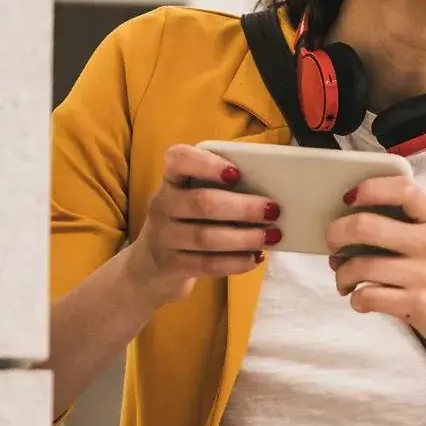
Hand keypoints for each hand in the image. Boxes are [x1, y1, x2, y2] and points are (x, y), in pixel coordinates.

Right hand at [127, 145, 281, 305]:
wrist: (152, 265)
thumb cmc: (189, 221)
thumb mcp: (196, 198)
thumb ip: (225, 189)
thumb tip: (273, 190)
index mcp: (173, 179)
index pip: (178, 159)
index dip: (207, 163)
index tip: (236, 173)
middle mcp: (163, 204)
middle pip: (202, 203)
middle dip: (243, 207)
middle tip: (274, 210)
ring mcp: (164, 237)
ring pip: (205, 237)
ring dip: (244, 237)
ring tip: (272, 236)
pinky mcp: (171, 265)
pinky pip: (206, 264)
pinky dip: (235, 262)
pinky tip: (255, 257)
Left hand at [325, 175, 425, 367]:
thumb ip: (414, 227)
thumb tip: (355, 222)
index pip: (403, 190)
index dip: (368, 189)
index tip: (349, 199)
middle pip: (365, 226)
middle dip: (336, 234)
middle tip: (332, 243)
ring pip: (359, 265)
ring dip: (341, 274)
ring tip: (344, 280)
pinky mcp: (417, 304)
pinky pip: (367, 296)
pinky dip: (356, 299)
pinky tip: (362, 299)